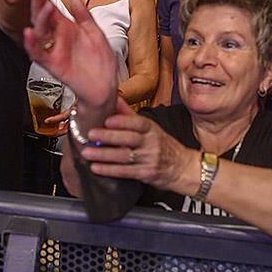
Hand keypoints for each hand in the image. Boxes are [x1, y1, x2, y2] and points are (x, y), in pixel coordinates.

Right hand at [23, 0, 118, 110]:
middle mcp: (59, 38)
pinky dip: (32, 45)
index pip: (52, 9)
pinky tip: (29, 33)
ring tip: (44, 6)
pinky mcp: (54, 65)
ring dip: (39, 19)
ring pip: (40, 33)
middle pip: (43, 17)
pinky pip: (39, 54)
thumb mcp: (96, 33)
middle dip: (38, 2)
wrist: (105, 87)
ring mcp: (55, 51)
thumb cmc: (101, 62)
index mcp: (68, 28)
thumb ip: (85, 16)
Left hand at [79, 100, 199, 191]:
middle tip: (91, 134)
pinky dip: (110, 170)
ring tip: (87, 153)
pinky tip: (97, 168)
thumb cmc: (164, 145)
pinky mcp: (146, 174)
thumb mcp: (151, 127)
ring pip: (124, 156)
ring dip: (104, 155)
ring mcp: (149, 159)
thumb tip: (114, 98)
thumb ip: (130, 115)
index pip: (138, 123)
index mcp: (152, 129)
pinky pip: (125, 172)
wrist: (184, 168)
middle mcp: (152, 143)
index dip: (122, 121)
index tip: (107, 119)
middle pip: (129, 139)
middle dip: (108, 137)